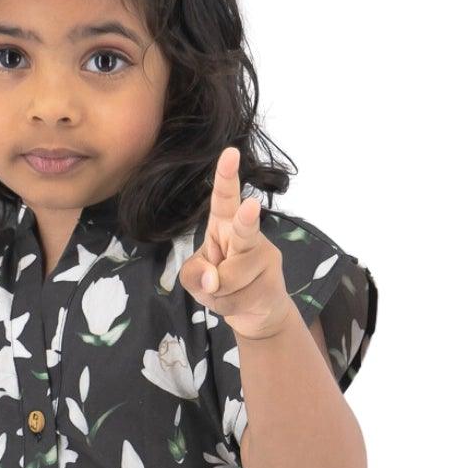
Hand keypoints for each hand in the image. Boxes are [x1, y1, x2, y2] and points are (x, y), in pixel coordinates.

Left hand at [179, 144, 293, 341]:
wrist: (256, 314)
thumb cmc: (221, 286)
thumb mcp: (195, 279)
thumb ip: (193, 274)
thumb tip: (213, 279)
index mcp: (224, 225)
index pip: (224, 198)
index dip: (227, 177)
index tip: (230, 153)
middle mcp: (247, 235)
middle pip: (243, 229)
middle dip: (245, 220)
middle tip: (250, 207)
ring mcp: (264, 256)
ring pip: (231, 277)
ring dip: (219, 293)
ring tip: (227, 293)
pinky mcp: (273, 281)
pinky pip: (239, 297)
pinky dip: (229, 306)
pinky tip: (239, 301)